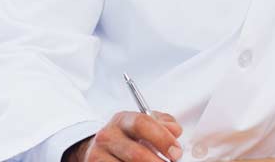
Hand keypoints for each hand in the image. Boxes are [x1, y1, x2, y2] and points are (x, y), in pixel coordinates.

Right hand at [64, 111, 183, 161]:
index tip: (176, 152)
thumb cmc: (132, 136)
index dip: (162, 138)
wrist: (104, 149)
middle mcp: (107, 136)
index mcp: (122, 120)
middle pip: (136, 153)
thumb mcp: (148, 123)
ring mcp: (98, 155)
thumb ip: (165, 124)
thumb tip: (174, 133)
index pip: (142, 124)